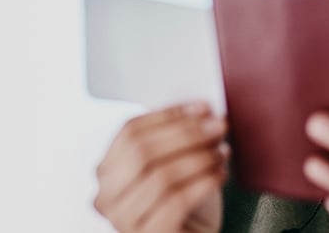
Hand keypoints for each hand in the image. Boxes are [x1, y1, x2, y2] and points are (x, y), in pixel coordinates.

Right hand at [94, 102, 228, 232]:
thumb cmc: (184, 202)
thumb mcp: (176, 163)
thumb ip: (177, 136)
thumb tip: (204, 113)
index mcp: (107, 171)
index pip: (130, 131)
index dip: (169, 115)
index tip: (203, 108)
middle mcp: (106, 198)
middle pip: (142, 151)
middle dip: (187, 134)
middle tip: (219, 126)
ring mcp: (123, 221)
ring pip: (161, 176)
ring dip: (200, 158)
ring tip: (223, 152)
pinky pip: (177, 201)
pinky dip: (204, 182)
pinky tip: (220, 174)